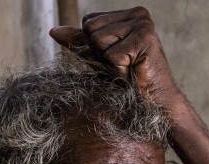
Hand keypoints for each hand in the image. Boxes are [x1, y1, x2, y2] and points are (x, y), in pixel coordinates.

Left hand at [49, 7, 184, 112]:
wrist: (155, 104)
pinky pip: (111, 55)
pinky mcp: (145, 40)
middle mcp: (138, 14)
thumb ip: (80, 42)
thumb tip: (53, 30)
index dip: (94, 46)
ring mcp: (143, 25)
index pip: (88, 22)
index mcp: (128, 14)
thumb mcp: (100, 58)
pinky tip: (133, 73)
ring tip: (128, 69)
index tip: (116, 59)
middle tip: (123, 66)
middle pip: (91, 29)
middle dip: (100, 54)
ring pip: (99, 41)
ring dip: (109, 63)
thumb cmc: (129, 82)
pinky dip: (118, 71)